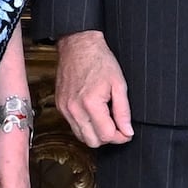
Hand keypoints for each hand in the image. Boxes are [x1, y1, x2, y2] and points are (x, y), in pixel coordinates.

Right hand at [54, 30, 133, 147]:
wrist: (78, 45)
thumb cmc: (99, 60)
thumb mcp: (119, 84)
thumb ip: (123, 111)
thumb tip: (127, 131)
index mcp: (91, 104)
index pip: (107, 135)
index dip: (120, 136)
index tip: (126, 131)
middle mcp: (74, 109)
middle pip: (93, 142)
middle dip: (108, 137)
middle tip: (117, 126)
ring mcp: (65, 109)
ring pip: (82, 137)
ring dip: (95, 133)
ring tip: (105, 118)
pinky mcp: (60, 106)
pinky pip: (73, 126)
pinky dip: (85, 125)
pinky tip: (93, 114)